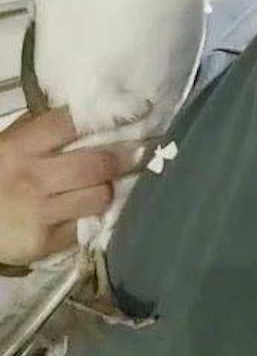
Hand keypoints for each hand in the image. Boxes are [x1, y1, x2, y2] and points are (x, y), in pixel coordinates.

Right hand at [0, 107, 153, 266]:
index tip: (138, 113)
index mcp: (23, 146)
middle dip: (127, 156)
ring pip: (99, 196)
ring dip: (110, 190)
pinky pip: (85, 225)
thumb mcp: (7, 144)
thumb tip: (86, 113)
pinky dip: (92, 217)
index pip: (74, 124)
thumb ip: (40, 129)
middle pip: (97, 163)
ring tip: (111, 185)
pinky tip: (91, 210)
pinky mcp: (46, 242)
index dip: (110, 117)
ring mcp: (41, 212)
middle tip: (144, 151)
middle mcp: (34, 177)